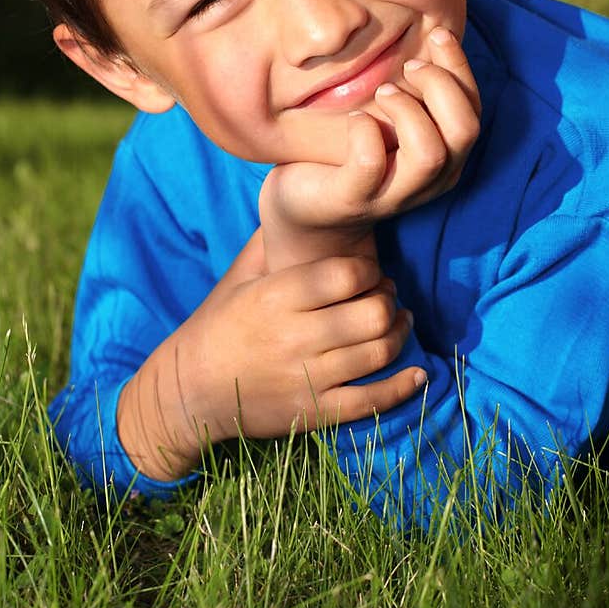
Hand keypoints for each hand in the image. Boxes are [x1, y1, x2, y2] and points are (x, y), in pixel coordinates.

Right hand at [117, 246, 424, 479]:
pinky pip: (372, 401)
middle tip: (386, 298)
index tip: (369, 272)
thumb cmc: (220, 324)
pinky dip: (403, 387)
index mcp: (276, 296)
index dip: (370, 270)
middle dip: (389, 301)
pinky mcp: (314, 414)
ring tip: (398, 324)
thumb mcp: (240, 277)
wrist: (190, 390)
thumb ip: (272, 242)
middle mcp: (294, 336)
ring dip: (400, 335)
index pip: (346, 274)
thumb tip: (297, 193)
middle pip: (372, 313)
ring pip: (379, 352)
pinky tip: (418, 374)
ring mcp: (306, 378)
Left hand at [260, 26, 480, 255]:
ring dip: (407, 110)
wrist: (305, 209)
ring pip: (429, 153)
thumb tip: (427, 27)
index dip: (460, 67)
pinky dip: (364, 131)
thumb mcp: (389, 116)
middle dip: (441, 86)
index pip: (473, 108)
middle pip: (466, 130)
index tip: (435, 33)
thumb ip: (413, 88)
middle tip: (407, 67)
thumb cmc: (350, 150)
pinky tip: (354, 118)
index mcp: (446, 155)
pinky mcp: (353, 199)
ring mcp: (393, 193)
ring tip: (381, 91)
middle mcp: (430, 179)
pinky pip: (370, 162)